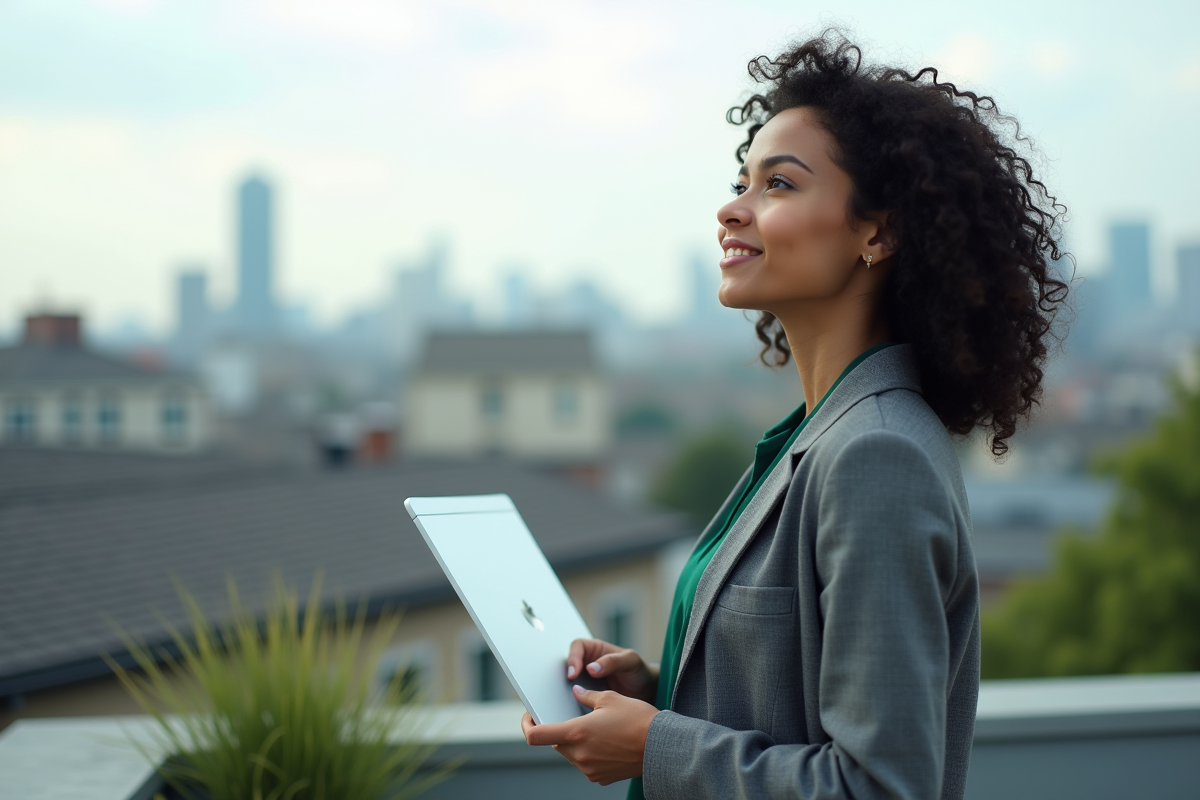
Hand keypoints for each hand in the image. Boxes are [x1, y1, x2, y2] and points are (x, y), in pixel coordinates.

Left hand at [521, 685, 659, 784]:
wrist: (662, 746)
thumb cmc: (637, 718)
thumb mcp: (610, 698)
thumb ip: (586, 696)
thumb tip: (574, 692)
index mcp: (576, 733)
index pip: (536, 736)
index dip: (527, 726)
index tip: (530, 718)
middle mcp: (579, 754)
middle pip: (555, 743)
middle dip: (560, 730)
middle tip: (574, 716)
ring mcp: (589, 769)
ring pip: (570, 753)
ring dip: (575, 741)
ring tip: (596, 728)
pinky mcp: (600, 777)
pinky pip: (586, 763)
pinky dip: (589, 752)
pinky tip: (606, 742)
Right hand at [566, 638, 658, 704]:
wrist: (648, 692)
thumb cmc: (640, 671)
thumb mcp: (630, 661)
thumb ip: (612, 661)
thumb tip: (590, 668)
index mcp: (597, 649)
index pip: (577, 646)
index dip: (573, 657)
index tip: (574, 673)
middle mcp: (589, 663)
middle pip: (569, 664)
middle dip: (565, 673)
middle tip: (569, 685)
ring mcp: (588, 680)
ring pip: (570, 681)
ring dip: (568, 688)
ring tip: (570, 697)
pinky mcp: (589, 695)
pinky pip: (578, 696)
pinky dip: (576, 700)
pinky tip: (578, 706)